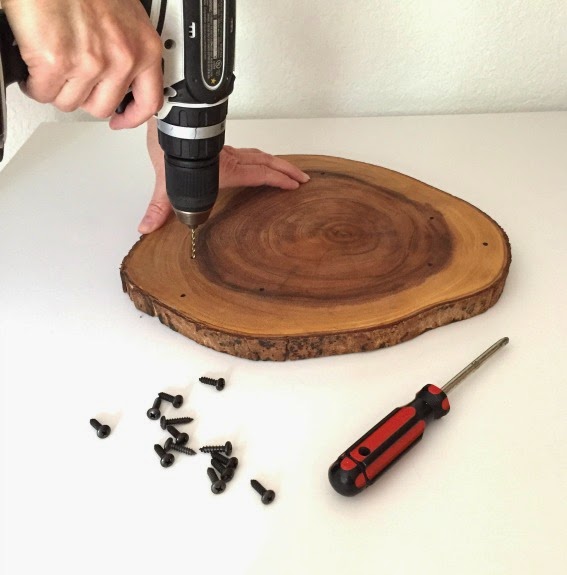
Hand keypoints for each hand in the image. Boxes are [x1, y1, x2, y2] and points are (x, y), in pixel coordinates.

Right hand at [3, 0, 162, 127]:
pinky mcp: (57, 62)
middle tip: (72, 79)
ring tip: (51, 66)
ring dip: (57, 89)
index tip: (121, 120)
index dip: (132, 117)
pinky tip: (34, 66)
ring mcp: (91, 63)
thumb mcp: (123, 17)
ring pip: (70, 102)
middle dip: (82, 96)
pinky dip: (35, 83)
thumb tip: (119, 79)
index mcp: (144, 47)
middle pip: (101, 106)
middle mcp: (122, 58)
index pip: (149, 101)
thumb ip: (127, 48)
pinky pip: (44, 92)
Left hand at [139, 118, 310, 233]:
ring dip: (277, 164)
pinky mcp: (221, 147)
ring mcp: (227, 151)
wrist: (162, 119)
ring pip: (259, 156)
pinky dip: (262, 158)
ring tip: (289, 172)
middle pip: (265, 163)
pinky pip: (249, 152)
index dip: (278, 180)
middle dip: (286, 171)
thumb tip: (148, 227)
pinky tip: (260, 162)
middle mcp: (229, 158)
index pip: (259, 174)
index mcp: (225, 168)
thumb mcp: (163, 179)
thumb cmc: (166, 145)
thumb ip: (159, 206)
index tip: (294, 185)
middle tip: (303, 179)